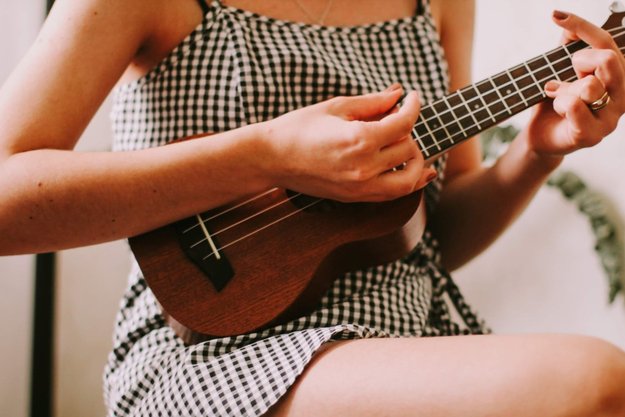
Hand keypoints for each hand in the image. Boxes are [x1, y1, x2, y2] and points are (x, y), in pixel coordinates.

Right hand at [259, 86, 436, 201]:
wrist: (272, 158)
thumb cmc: (298, 128)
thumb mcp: (336, 107)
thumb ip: (372, 102)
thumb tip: (397, 94)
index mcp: (359, 139)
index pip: (403, 123)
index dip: (413, 106)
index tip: (412, 97)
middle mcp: (364, 166)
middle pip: (408, 148)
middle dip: (408, 130)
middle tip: (397, 118)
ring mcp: (360, 186)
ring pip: (408, 179)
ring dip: (417, 161)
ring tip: (413, 147)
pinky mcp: (355, 197)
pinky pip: (393, 194)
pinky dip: (409, 182)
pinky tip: (419, 172)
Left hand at [525, 11, 624, 156]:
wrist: (541, 136)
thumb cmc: (555, 101)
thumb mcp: (561, 69)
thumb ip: (567, 46)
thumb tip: (565, 20)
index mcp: (619, 76)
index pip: (607, 42)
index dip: (582, 26)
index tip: (557, 16)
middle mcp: (622, 95)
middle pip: (608, 59)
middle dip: (579, 61)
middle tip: (567, 74)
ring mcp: (610, 118)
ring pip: (589, 86)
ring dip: (564, 89)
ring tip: (557, 96)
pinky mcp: (592, 135)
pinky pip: (574, 106)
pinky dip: (559, 103)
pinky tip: (557, 108)